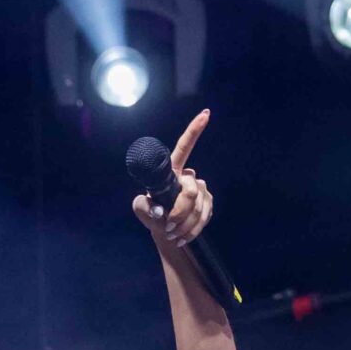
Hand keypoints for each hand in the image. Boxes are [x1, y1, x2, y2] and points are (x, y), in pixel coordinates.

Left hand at [132, 109, 213, 250]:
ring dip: (184, 225)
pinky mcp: (208, 202)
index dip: (194, 130)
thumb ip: (143, 207)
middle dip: (180, 212)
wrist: (167, 231)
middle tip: (168, 226)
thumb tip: (157, 210)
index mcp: (172, 170)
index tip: (206, 113)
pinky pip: (203, 216)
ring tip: (172, 233)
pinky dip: (191, 230)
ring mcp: (201, 189)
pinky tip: (182, 236)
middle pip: (190, 191)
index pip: (184, 147)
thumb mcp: (142, 210)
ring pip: (197, 208)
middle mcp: (189, 176)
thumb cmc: (153, 215)